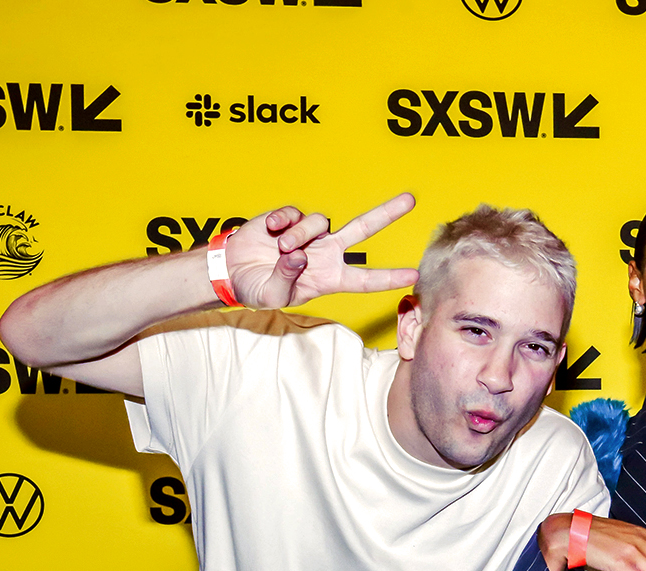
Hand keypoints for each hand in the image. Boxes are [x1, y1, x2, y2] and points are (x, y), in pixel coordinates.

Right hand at [224, 193, 419, 309]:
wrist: (233, 270)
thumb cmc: (258, 288)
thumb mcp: (272, 296)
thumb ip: (286, 280)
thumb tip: (299, 257)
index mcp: (330, 277)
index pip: (365, 279)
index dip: (389, 277)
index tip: (413, 274)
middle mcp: (327, 253)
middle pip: (363, 229)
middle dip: (386, 213)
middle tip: (410, 200)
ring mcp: (310, 234)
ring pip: (320, 222)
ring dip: (300, 234)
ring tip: (281, 247)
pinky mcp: (290, 219)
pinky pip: (295, 213)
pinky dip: (282, 220)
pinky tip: (270, 230)